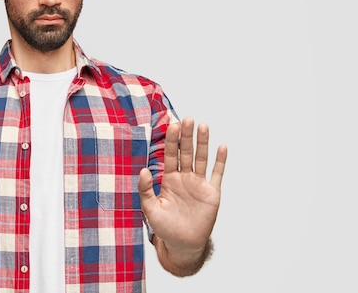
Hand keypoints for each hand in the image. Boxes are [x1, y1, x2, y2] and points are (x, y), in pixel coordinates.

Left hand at [138, 117, 226, 267]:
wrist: (183, 244)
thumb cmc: (165, 227)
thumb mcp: (150, 208)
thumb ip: (145, 189)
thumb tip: (143, 170)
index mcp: (169, 179)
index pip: (170, 155)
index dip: (171, 141)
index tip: (171, 125)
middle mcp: (184, 178)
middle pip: (186, 152)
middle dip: (186, 136)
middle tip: (187, 119)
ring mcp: (199, 184)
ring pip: (201, 159)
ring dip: (203, 143)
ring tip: (203, 126)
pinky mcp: (212, 192)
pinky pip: (216, 174)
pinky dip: (220, 161)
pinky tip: (221, 147)